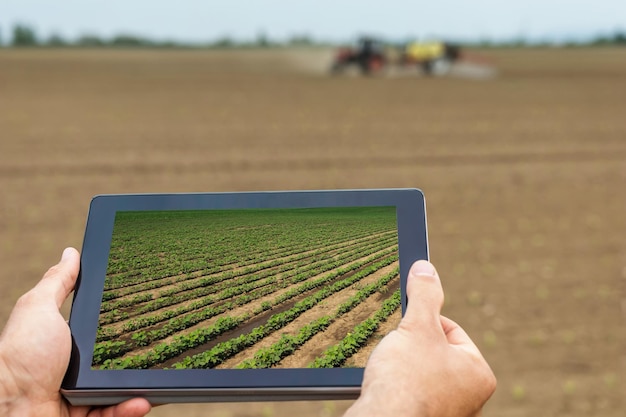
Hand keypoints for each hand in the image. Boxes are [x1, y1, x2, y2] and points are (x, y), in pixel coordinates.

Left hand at [0, 248, 150, 416]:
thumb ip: (58, 282)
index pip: (100, 328)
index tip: (144, 310)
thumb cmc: (20, 354)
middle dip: (138, 355)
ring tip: (157, 377)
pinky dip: (129, 407)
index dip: (120, 321)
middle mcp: (71, 367)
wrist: (9, 406)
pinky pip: (114, 411)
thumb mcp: (40, 308)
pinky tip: (142, 400)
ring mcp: (79, 393)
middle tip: (159, 347)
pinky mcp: (85, 415)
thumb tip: (71, 253)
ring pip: (118, 387)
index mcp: (64, 340)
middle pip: (114, 359)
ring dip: (139, 386)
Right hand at [344, 260, 495, 416]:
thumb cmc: (405, 380)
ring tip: (391, 372)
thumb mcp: (417, 326)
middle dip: (412, 347)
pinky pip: (411, 396)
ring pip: (421, 375)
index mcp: (478, 374)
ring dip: (404, 368)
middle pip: (435, 353)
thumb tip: (425, 268)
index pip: (451, 330)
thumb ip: (424, 295)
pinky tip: (388, 390)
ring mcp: (447, 413)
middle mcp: (469, 399)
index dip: (424, 322)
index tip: (408, 327)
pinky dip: (398, 389)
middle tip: (397, 351)